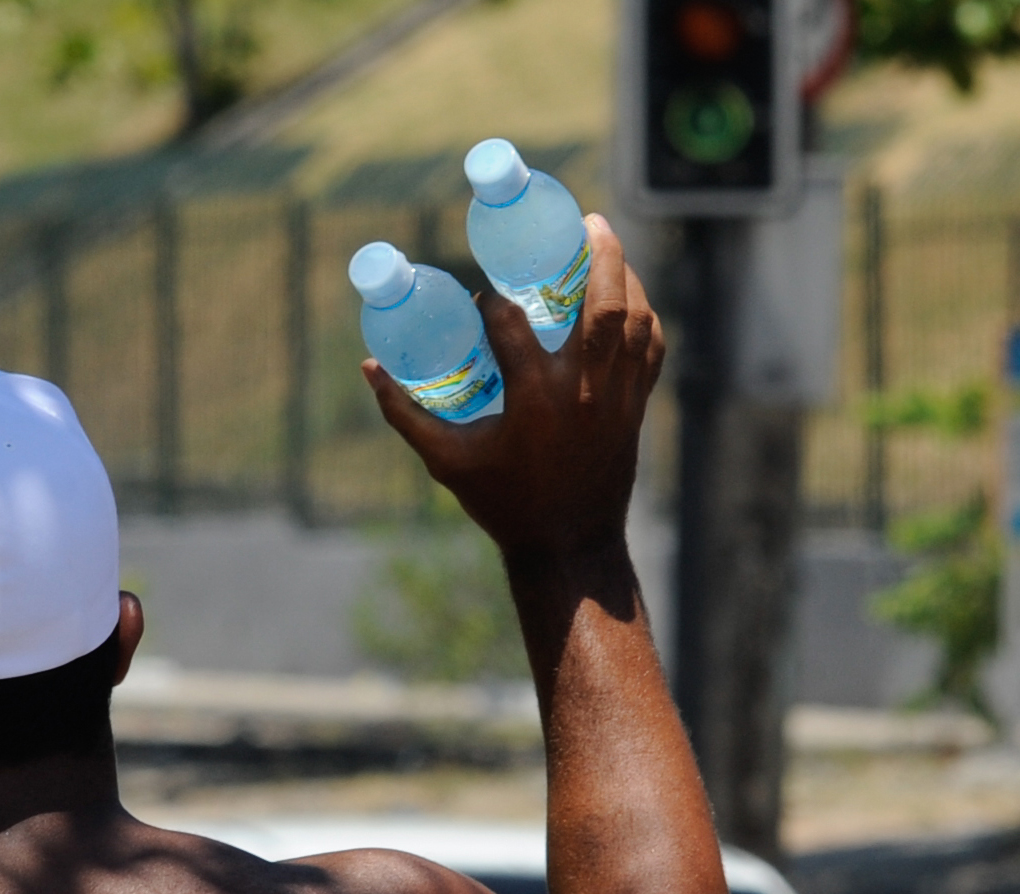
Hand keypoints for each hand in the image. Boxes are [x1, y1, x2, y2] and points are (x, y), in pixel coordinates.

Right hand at [363, 214, 663, 556]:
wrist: (568, 546)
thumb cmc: (503, 502)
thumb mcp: (445, 460)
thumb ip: (405, 413)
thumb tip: (369, 367)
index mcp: (533, 400)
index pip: (512, 324)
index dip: (493, 301)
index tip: (481, 294)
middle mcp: (582, 391)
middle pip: (601, 304)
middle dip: (598, 254)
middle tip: (584, 221)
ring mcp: (616, 397)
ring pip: (634, 319)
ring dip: (626, 274)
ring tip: (607, 244)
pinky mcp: (636, 406)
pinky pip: (651, 347)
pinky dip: (645, 314)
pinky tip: (631, 295)